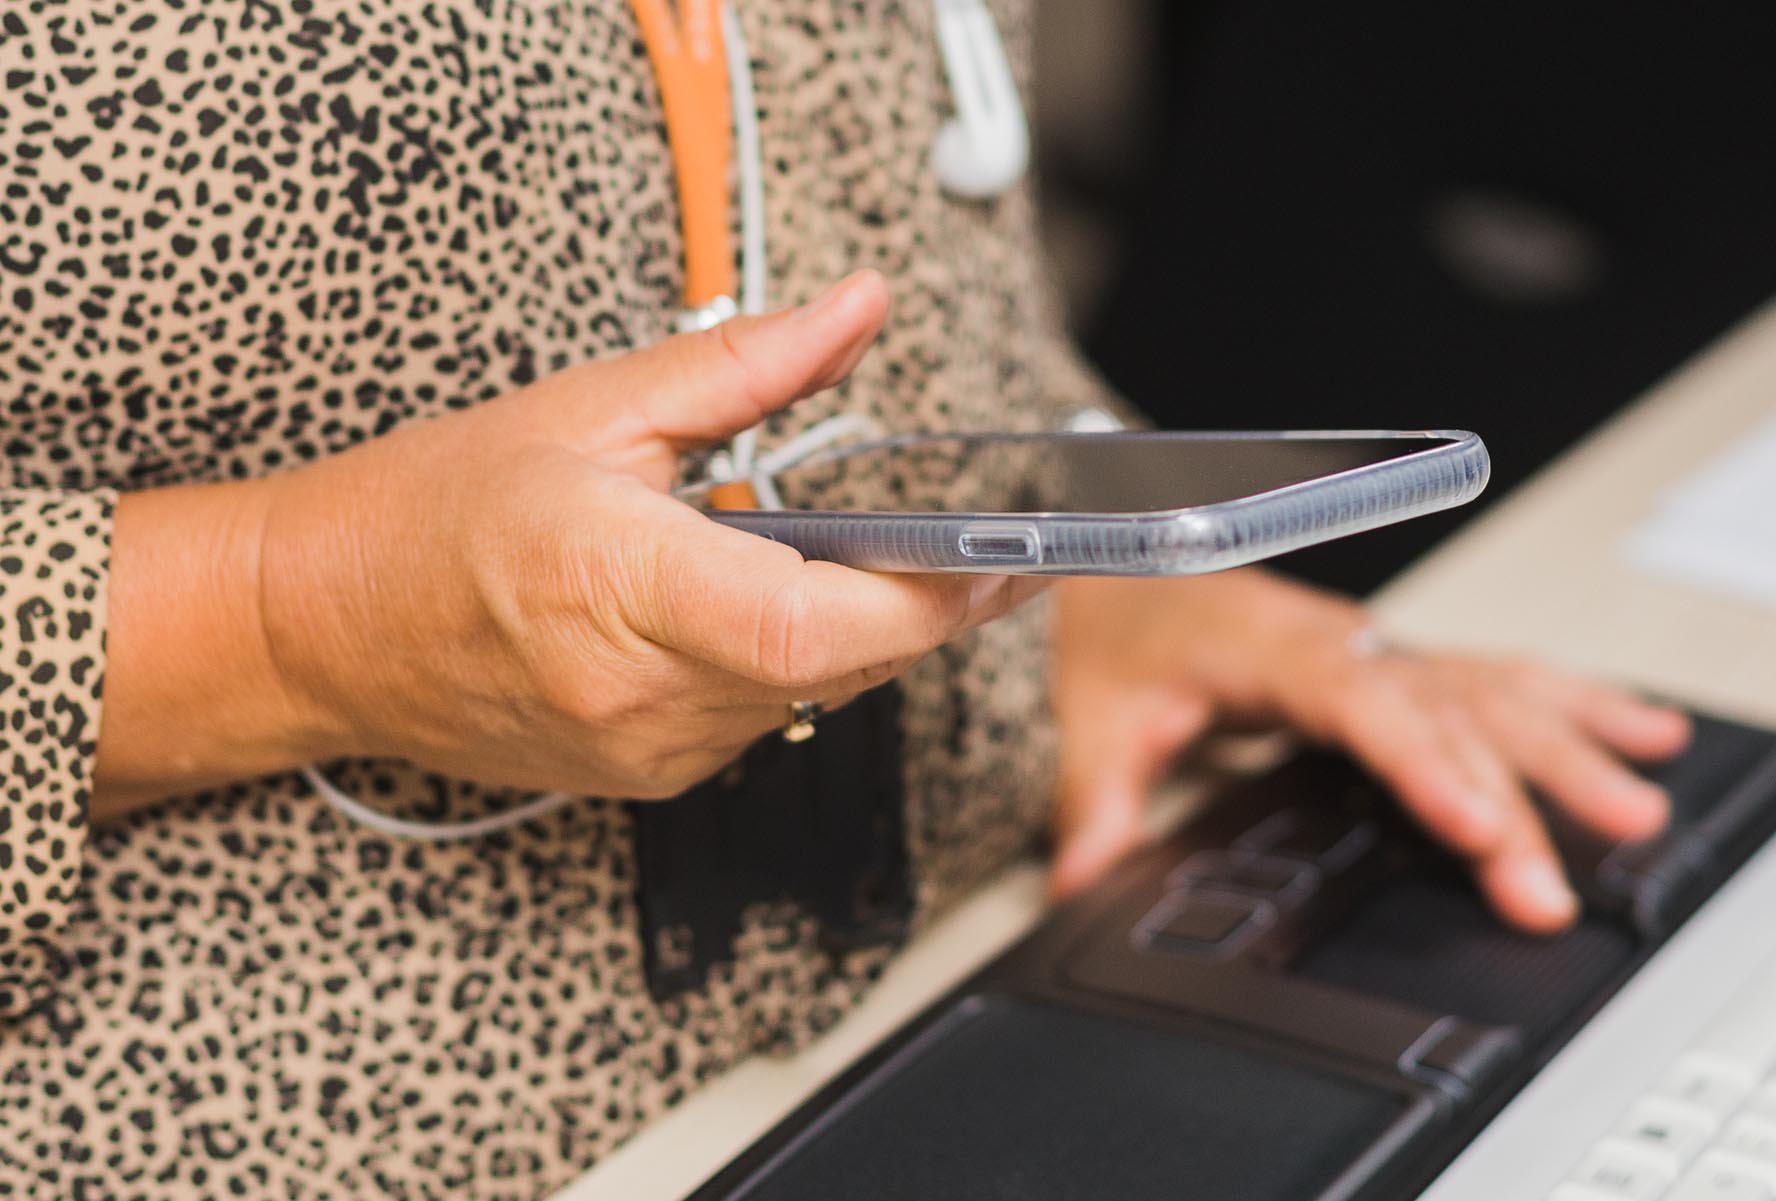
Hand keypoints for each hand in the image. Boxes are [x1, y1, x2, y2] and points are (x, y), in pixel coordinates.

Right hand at [98, 272, 1034, 812]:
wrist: (321, 627)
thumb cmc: (432, 513)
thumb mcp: (591, 407)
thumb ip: (746, 367)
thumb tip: (857, 312)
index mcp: (618, 583)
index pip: (814, 625)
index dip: (925, 599)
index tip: (999, 558)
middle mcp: (638, 690)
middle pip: (843, 666)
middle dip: (928, 608)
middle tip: (993, 550)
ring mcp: (644, 749)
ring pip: (815, 698)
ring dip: (864, 634)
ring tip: (876, 564)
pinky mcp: (646, 777)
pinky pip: (766, 720)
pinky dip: (798, 664)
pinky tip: (772, 605)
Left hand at [1049, 570, 1689, 931]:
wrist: (1129, 549)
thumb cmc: (1122, 622)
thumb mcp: (1094, 710)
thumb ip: (1094, 797)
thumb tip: (1082, 877)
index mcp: (1274, 648)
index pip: (1363, 704)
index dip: (1426, 764)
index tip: (1479, 825)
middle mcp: (1346, 641)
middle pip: (1447, 712)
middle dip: (1516, 796)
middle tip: (1555, 883)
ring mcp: (1382, 647)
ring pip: (1493, 688)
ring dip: (1573, 745)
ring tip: (1643, 802)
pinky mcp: (1401, 660)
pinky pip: (1500, 674)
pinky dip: (1575, 701)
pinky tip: (1644, 726)